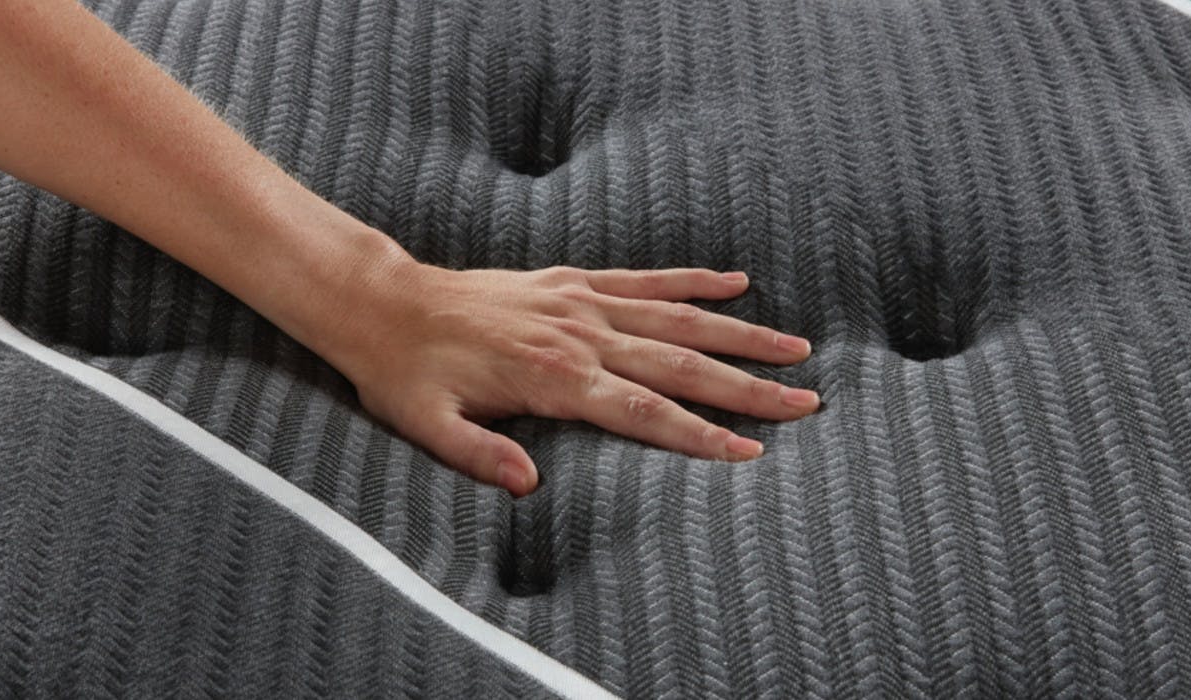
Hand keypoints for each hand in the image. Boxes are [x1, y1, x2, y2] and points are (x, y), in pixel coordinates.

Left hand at [319, 258, 819, 496]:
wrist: (385, 302)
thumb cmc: (407, 373)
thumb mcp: (429, 425)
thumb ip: (478, 454)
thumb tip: (528, 486)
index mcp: (555, 377)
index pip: (645, 411)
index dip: (699, 434)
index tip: (750, 454)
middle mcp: (581, 336)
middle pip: (682, 363)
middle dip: (747, 389)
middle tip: (805, 403)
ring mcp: (582, 303)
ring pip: (678, 318)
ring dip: (741, 333)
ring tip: (796, 348)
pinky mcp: (574, 282)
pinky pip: (646, 278)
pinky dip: (693, 279)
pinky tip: (736, 280)